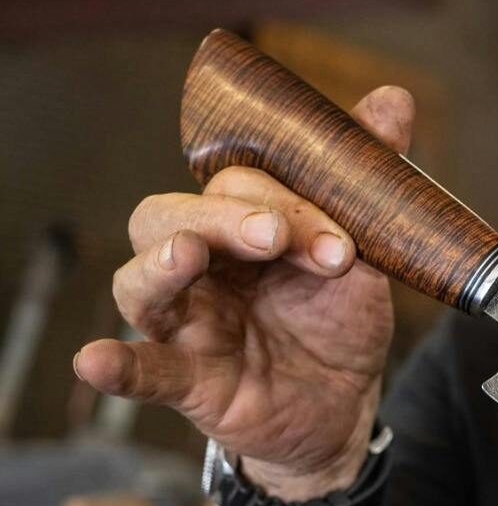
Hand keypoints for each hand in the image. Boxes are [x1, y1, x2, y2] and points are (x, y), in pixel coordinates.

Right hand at [74, 87, 414, 498]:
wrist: (345, 404)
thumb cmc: (337, 320)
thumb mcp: (366, 251)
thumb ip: (366, 180)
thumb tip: (393, 101)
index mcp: (238, 225)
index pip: (237, 189)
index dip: (287, 205)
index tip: (341, 241)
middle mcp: (201, 267)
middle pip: (171, 218)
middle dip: (221, 218)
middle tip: (274, 235)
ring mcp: (187, 323)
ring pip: (141, 283)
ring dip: (162, 266)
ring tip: (187, 257)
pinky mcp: (188, 381)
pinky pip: (142, 370)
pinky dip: (117, 364)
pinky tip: (96, 360)